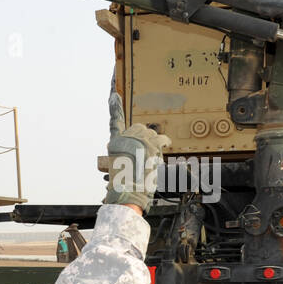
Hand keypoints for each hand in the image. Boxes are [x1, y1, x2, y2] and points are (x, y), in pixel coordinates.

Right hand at [104, 78, 169, 211]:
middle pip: (139, 128)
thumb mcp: (116, 168)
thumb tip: (123, 156)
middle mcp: (127, 136)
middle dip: (143, 138)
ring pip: (152, 135)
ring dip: (153, 143)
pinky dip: (165, 142)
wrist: (129, 189)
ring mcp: (141, 139)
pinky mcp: (154, 145)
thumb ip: (120, 157)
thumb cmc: (122, 182)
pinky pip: (162, 139)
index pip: (114, 119)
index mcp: (115, 141)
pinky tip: (167, 144)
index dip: (114, 106)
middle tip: (144, 150)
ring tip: (152, 154)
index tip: (114, 94)